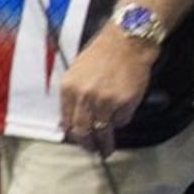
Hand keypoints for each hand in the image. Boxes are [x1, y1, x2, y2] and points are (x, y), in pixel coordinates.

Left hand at [55, 33, 155, 154]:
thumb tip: (68, 122)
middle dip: (88, 144)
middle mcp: (84, 96)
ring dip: (106, 143)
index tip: (78, 141)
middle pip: (83, 131)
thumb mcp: (77, 72)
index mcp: (69, 88)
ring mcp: (104, 101)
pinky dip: (122, 120)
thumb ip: (72, 96)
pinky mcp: (123, 103)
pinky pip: (122, 121)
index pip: (67, 121)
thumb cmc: (102, 54)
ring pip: (103, 130)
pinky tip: (123, 113)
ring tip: (107, 150)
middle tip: (93, 151)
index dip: (73, 135)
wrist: (127, 41)